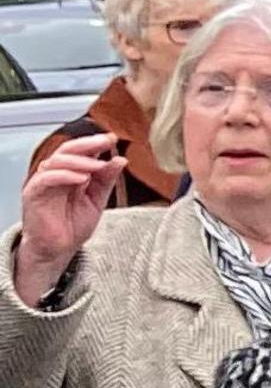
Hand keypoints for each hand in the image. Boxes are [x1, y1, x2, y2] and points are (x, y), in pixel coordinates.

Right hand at [15, 134, 124, 306]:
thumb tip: (120, 159)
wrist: (58, 249)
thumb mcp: (96, 200)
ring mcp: (42, 183)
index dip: (95, 143)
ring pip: (56, 161)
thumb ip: (106, 180)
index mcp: (70, 173)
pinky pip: (47, 178)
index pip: (80, 151)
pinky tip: (81, 178)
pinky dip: (65, 175)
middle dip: (88, 144)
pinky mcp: (33, 194)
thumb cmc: (73, 225)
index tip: (113, 138)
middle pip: (67, 150)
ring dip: (80, 161)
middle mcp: (55, 174)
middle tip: (106, 142)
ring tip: (99, 166)